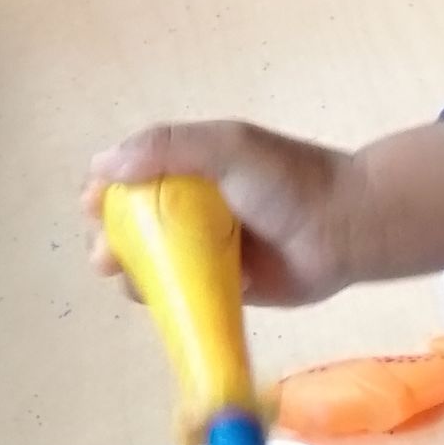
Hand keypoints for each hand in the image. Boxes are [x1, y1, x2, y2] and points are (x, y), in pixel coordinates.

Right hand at [85, 120, 362, 305]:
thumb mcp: (230, 148)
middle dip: (108, 239)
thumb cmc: (292, 182)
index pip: (130, 175)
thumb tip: (103, 164)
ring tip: (134, 283)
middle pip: (131, 225)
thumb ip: (170, 146)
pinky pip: (183, 295)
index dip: (104, 192)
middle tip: (107, 256)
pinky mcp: (224, 287)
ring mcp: (207, 248)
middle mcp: (193, 206)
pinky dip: (169, 298)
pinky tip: (176, 298)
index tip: (93, 207)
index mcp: (191, 165)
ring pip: (152, 264)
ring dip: (132, 274)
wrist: (350, 230)